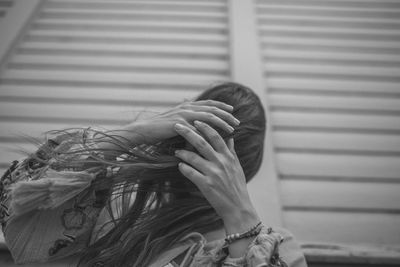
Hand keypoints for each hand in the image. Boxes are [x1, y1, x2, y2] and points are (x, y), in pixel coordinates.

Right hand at [122, 100, 239, 142]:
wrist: (144, 130)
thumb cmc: (159, 128)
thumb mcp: (175, 120)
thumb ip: (187, 119)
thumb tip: (198, 124)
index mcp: (187, 105)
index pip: (209, 103)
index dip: (221, 106)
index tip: (232, 110)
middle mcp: (187, 107)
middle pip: (212, 108)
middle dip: (227, 115)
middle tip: (237, 121)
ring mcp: (184, 115)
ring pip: (209, 116)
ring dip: (222, 122)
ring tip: (232, 129)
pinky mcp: (180, 124)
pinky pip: (198, 129)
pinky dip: (208, 134)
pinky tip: (216, 139)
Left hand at [174, 121, 259, 234]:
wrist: (239, 208)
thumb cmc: (237, 187)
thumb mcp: (237, 167)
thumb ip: (232, 152)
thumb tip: (230, 138)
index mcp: (228, 157)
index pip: (216, 137)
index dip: (205, 127)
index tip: (195, 121)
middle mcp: (221, 163)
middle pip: (202, 143)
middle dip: (188, 132)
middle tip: (177, 126)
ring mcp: (213, 174)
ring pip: (194, 158)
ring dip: (183, 152)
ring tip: (176, 151)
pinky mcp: (206, 185)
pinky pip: (191, 173)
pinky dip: (184, 168)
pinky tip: (180, 166)